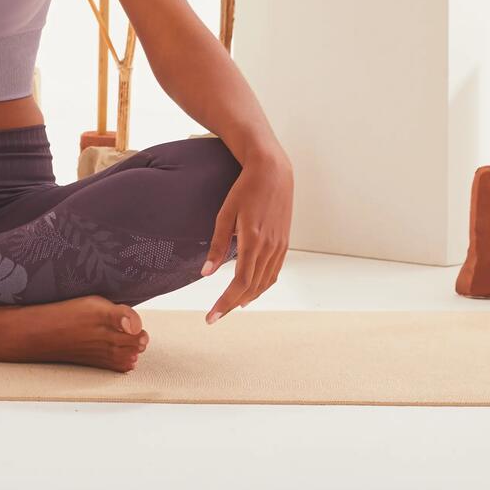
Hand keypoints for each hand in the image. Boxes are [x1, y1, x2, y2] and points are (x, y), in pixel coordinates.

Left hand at [200, 146, 292, 323]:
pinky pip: (273, 272)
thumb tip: (205, 274)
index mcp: (252, 240)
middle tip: (215, 316)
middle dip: (232, 305)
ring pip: (264, 283)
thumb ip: (216, 245)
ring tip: (230, 307)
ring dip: (247, 298)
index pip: (239, 283)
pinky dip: (262, 286)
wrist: (273, 172)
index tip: (211, 317)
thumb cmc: (245, 189)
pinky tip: (251, 291)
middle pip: (251, 288)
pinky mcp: (284, 243)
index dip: (225, 303)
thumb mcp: (225, 213)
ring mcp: (279, 246)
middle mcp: (269, 247)